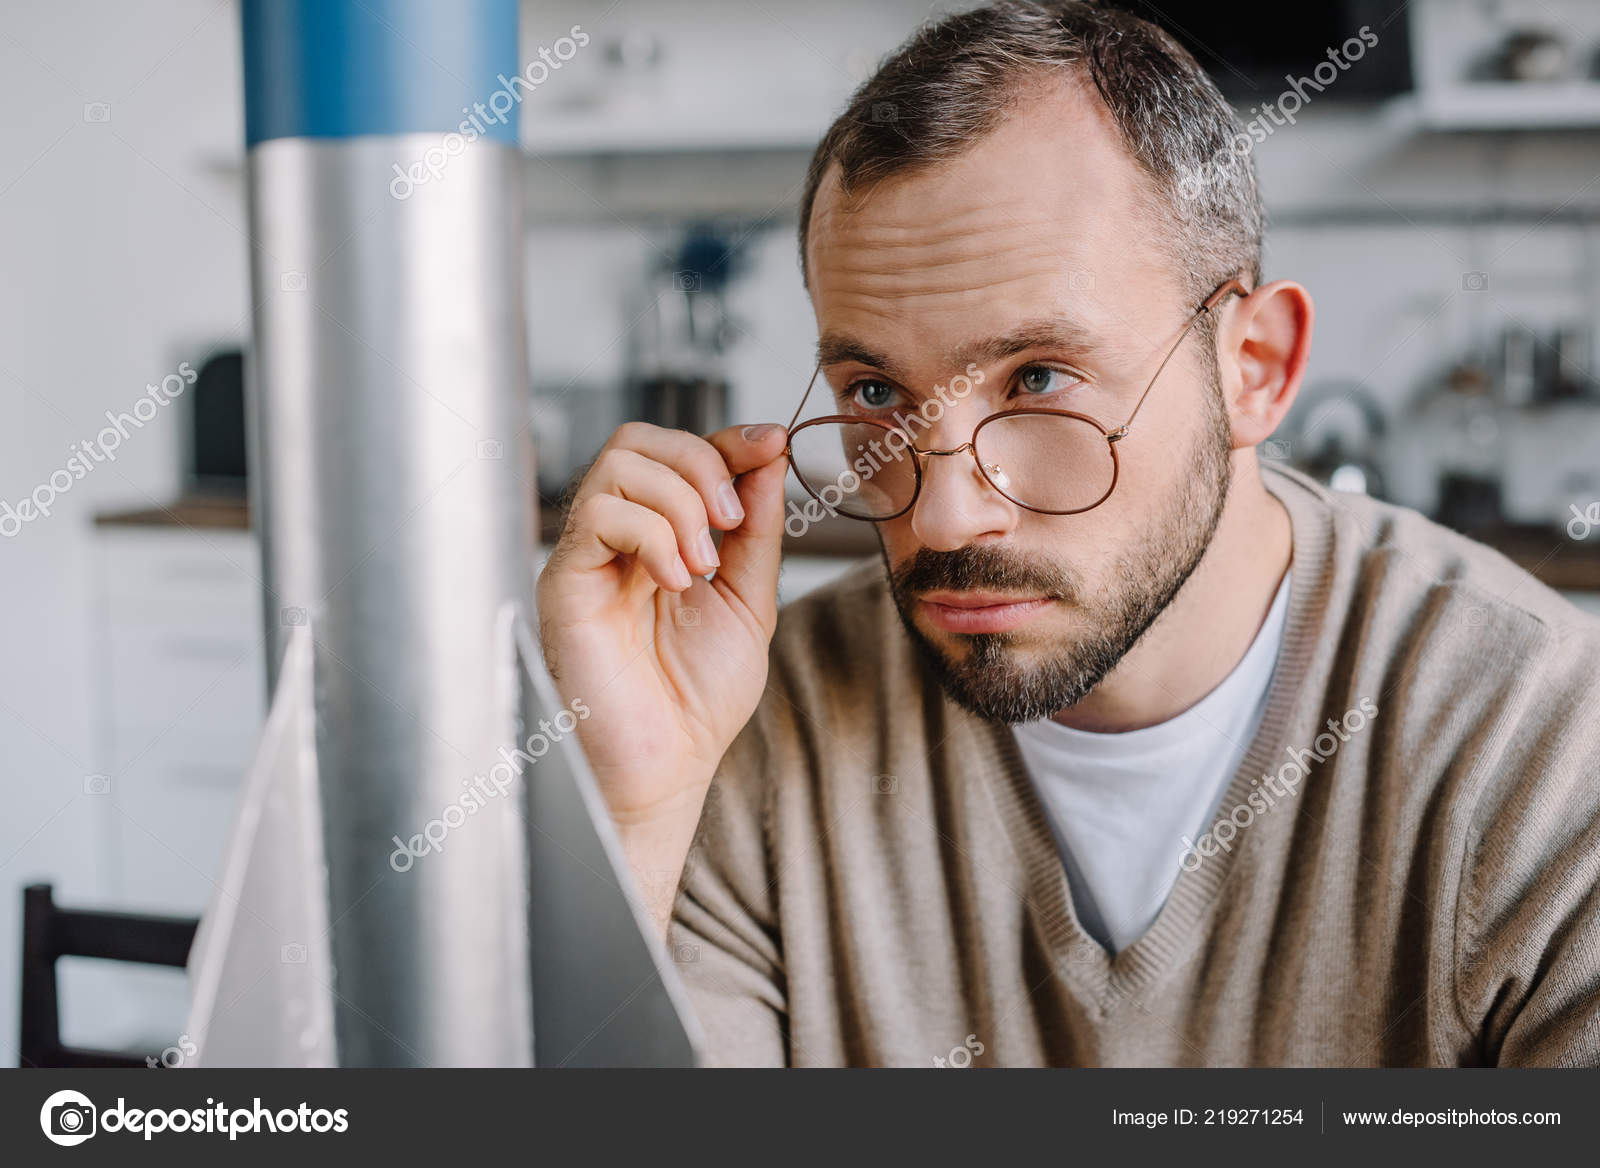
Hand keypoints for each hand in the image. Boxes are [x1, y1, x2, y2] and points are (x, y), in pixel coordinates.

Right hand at [536, 421, 787, 917]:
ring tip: (702, 565)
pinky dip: (652, 535)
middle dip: (702, 463)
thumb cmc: (695, 701)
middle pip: (641, 440)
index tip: (772, 444)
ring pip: (619, 464)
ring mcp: (588, 556)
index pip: (680, 453)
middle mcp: (616, 539)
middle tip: (730, 523)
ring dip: (680, 503)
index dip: (727, 439)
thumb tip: (769, 456)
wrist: (664, 768)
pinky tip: (673, 582)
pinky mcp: (564, 580)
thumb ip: (757, 531)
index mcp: (658, 538)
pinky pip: (599, 513)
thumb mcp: (750, 601)